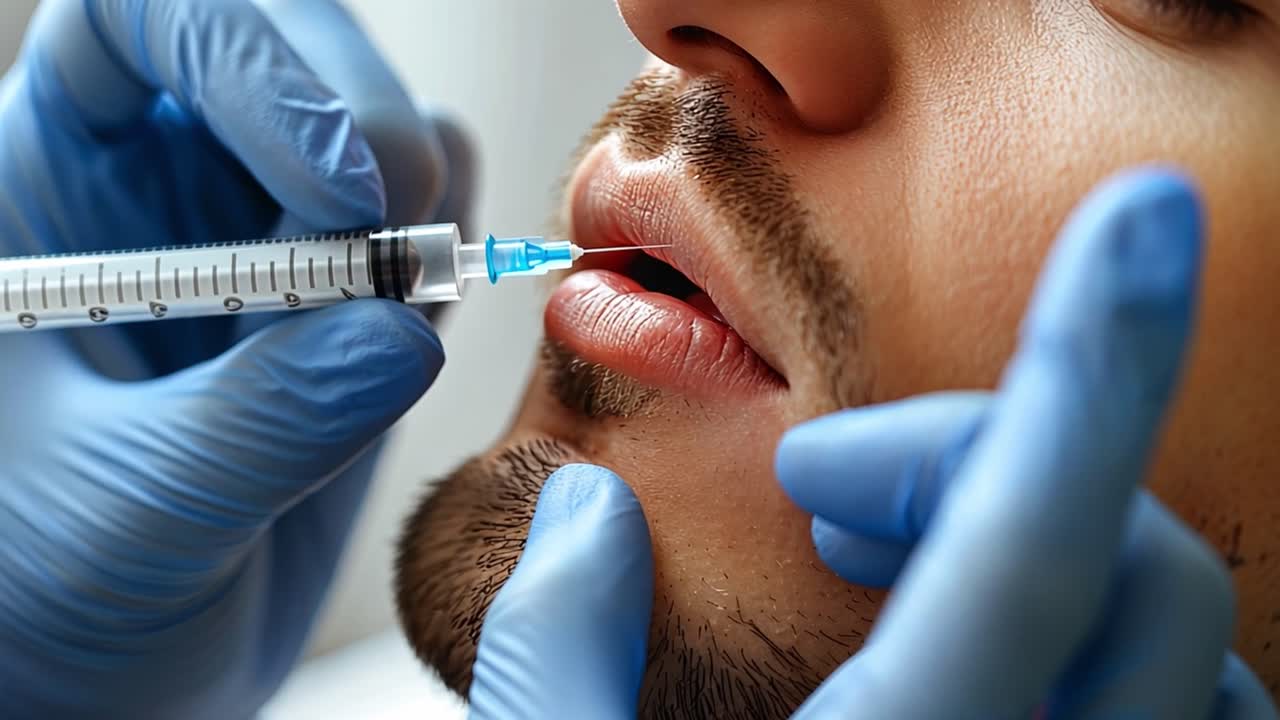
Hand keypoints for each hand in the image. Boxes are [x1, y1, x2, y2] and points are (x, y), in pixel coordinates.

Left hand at [0, 1, 468, 716]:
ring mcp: (261, 238)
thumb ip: (255, 427)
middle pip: (283, 43)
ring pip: (380, 127)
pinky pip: (430, 221)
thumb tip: (399, 335)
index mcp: (49, 190)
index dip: (253, 62)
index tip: (341, 186)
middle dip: (365, 119)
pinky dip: (455, 255)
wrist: (93, 682)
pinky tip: (411, 333)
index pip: (145, 22)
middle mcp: (162, 186)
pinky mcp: (342, 302)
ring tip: (400, 312)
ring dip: (423, 198)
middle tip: (406, 238)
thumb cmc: (33, 604)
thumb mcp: (122, 523)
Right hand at [465, 170, 1275, 718]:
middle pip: (1135, 569)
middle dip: (990, 457)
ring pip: (1196, 651)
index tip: (1135, 226)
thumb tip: (585, 518)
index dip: (1090, 361)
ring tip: (904, 557)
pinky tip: (982, 644)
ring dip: (1062, 542)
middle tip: (837, 480)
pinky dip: (1113, 642)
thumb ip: (555, 666)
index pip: (1030, 543)